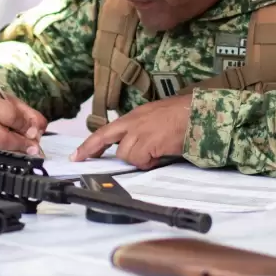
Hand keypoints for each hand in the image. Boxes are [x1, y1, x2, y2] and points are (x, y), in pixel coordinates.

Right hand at [0, 88, 47, 154]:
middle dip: (21, 144)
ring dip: (15, 154)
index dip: (25, 126)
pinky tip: (13, 155)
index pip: (10, 116)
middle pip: (2, 139)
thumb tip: (38, 132)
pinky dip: (5, 158)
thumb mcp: (12, 102)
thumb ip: (29, 115)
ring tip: (25, 152)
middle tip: (34, 148)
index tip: (35, 132)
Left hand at [71, 95, 192, 169]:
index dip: (90, 143)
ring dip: (138, 159)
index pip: (106, 130)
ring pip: (125, 154)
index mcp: (135, 116)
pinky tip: (160, 156)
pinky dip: (149, 162)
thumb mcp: (156, 119)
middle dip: (91, 149)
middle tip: (78, 160)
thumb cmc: (184, 115)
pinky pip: (140, 160)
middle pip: (105, 137)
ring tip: (155, 155)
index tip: (77, 155)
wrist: (199, 113)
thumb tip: (135, 149)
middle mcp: (133, 123)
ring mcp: (140, 132)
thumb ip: (142, 131)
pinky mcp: (148, 143)